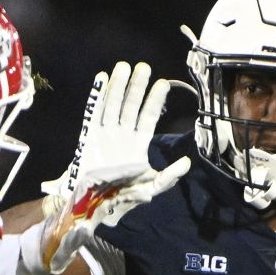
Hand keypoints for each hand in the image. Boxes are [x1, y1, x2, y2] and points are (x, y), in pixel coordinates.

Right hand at [39, 61, 188, 271]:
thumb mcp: (149, 190)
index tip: (163, 83)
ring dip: (118, 86)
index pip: (147, 118)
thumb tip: (187, 164)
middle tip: (144, 67)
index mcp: (136, 147)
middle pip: (130, 106)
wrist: (90, 208)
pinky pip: (94, 113)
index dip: (154, 101)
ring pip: (113, 105)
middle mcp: (121, 137)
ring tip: (123, 67)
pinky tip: (102, 79)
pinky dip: (98, 96)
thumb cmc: (118, 200)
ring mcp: (104, 135)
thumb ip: (167, 177)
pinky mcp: (89, 137)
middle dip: (137, 87)